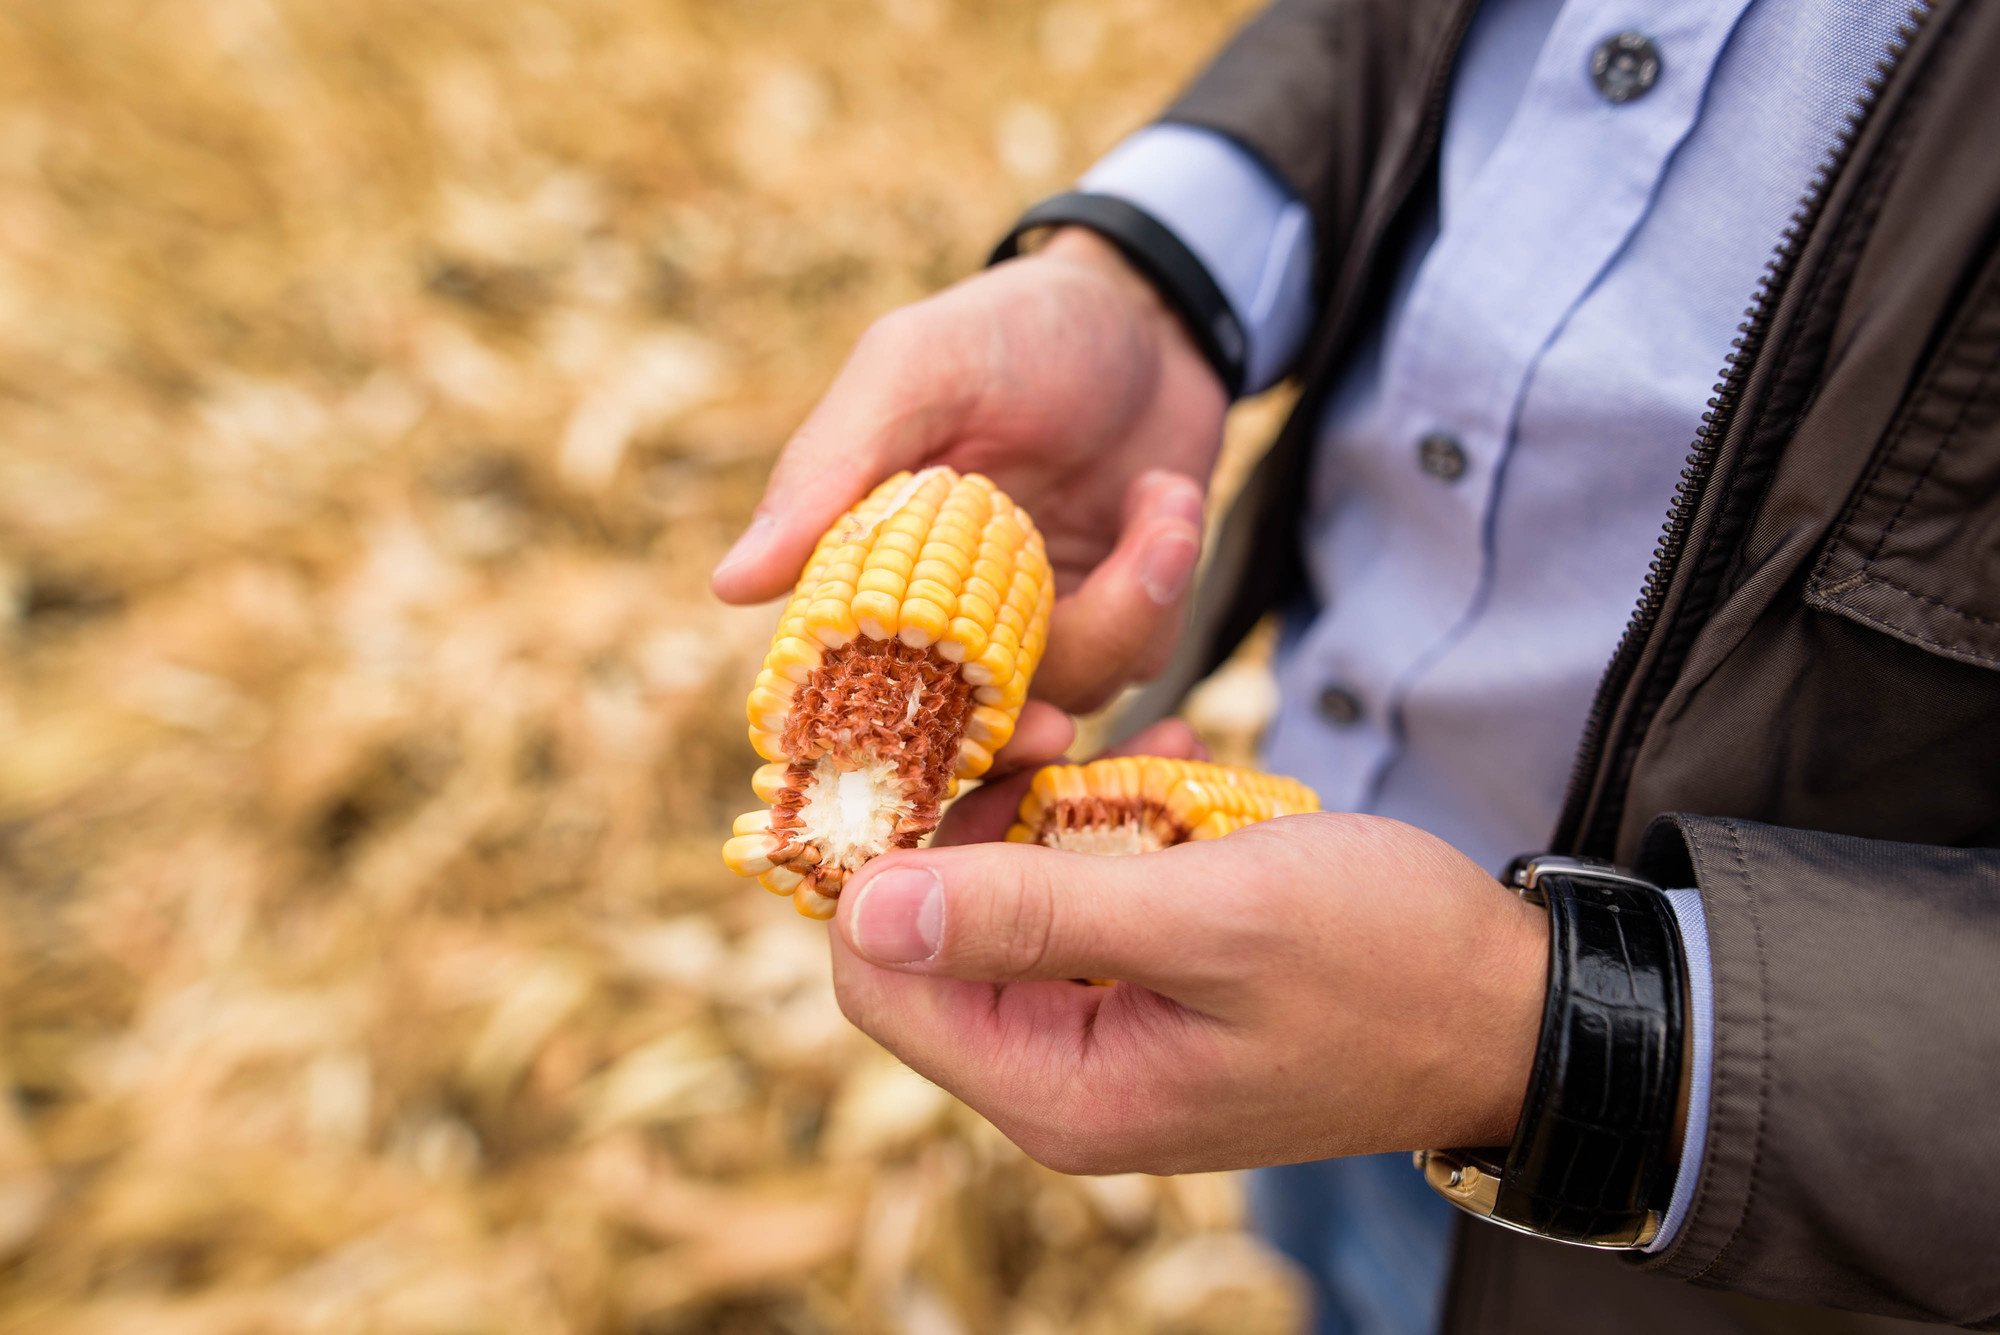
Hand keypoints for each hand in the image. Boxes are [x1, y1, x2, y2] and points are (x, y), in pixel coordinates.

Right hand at [710, 229, 1229, 713]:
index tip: (943, 739)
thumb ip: (829, 468)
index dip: (890, 735)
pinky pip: (1142, 657)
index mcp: (871, 567)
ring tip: (1160, 498)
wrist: (1148, 311)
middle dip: (1023, 726)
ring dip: (1129, 607)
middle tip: (1057, 728)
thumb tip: (731, 586)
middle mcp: (948, 614)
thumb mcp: (915, 370)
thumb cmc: (1011, 329)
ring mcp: (1038, 624)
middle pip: (970, 725)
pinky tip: (1165, 495)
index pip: (851, 688)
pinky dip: (1166, 583)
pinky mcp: (1120, 616)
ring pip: (1071, 693)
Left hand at [826, 803, 1548, 1174]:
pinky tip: (1170, 777)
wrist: (1513, 1006)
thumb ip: (1033, 914)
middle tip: (1047, 728)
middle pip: (930, 935)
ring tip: (1132, 752)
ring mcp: (1100, 1039)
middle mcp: (1057, 1080)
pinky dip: (1109, 830)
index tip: (952, 747)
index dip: (890, 854)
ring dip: (1049, 812)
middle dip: (975, 818)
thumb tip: (861, 910)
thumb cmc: (1383, 961)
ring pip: (1004, 902)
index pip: (877, 975)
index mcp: (1056, 1087)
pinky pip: (1078, 901)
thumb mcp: (1208, 918)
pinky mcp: (1142, 997)